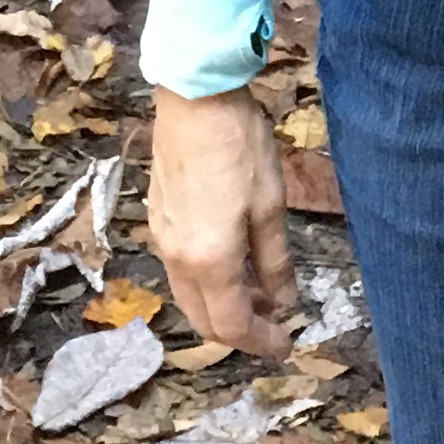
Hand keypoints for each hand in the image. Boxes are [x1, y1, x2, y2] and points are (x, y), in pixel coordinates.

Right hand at [146, 86, 294, 358]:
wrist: (194, 97)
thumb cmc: (241, 146)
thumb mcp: (270, 205)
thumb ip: (274, 261)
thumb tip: (283, 302)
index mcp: (209, 260)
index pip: (231, 325)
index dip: (260, 342)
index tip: (286, 345)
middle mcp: (177, 259)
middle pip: (203, 319)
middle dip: (239, 331)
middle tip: (274, 326)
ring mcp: (161, 238)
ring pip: (189, 296)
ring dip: (222, 306)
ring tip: (261, 293)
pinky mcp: (157, 218)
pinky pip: (180, 270)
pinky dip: (207, 282)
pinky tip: (232, 263)